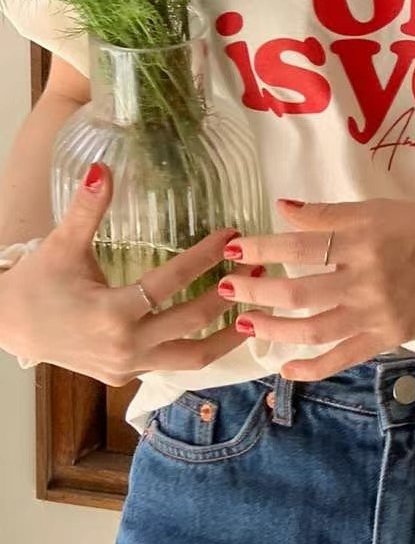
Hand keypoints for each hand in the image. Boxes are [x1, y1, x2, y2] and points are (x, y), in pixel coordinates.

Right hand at [0, 163, 260, 385]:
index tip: (232, 237)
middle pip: (194, 321)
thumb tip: (101, 168)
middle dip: (231, 294)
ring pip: (194, 358)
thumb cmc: (39, 283)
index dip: (204, 257)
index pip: (171, 281)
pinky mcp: (129, 376)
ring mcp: (131, 365)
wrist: (10, 326)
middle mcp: (127, 344)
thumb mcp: (62, 245)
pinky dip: (204, 349)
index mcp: (112, 311)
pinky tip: (225, 329)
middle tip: (260, 268)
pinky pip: (177, 366)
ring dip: (230, 336)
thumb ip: (87, 209)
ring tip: (259, 310)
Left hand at [216, 198, 414, 379]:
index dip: (261, 249)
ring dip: (272, 328)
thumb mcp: (377, 211)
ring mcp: (376, 312)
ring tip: (245, 324)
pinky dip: (312, 367)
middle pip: (296, 290)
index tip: (233, 250)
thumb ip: (329, 214)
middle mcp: (365, 278)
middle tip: (224, 290)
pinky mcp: (388, 337)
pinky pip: (343, 357)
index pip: (298, 246)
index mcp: (360, 240)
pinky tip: (285, 368)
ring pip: (312, 328)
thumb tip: (281, 210)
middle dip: (254, 291)